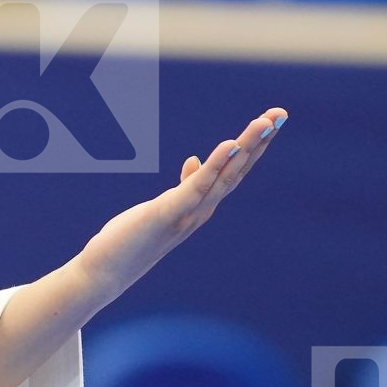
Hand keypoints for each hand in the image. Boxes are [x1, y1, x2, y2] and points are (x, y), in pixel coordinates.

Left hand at [73, 107, 288, 301]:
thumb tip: (194, 160)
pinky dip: (215, 165)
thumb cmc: (131, 239)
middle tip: (282, 113)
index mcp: (200, 205)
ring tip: (265, 122)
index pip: (234, 171)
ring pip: (225, 176)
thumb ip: (184, 186)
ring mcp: (188, 214)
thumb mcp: (163, 207)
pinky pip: (196, 187)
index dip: (254, 146)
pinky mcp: (168, 214)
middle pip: (238, 170)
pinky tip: (229, 144)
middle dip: (260, 142)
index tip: (272, 119)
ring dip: (246, 147)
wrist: (105, 273)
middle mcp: (201, 210)